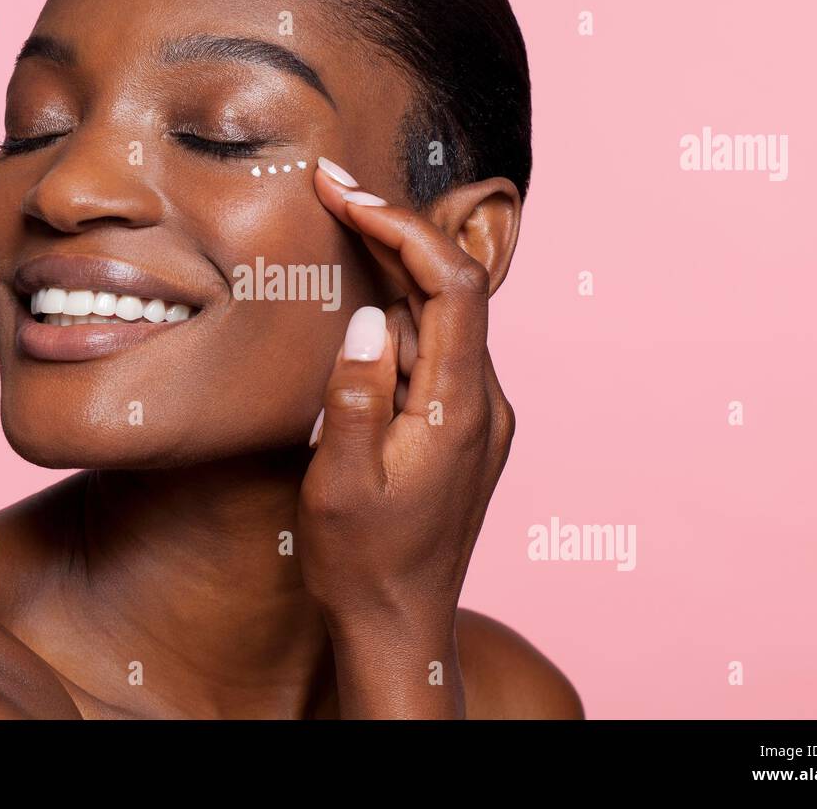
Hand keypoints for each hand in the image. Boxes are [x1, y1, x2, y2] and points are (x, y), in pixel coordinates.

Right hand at [298, 157, 516, 717]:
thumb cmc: (364, 564)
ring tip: (336, 226)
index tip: (343, 192)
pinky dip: (399, 316)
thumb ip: (355, 399)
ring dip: (393, 271)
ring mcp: (479, 414)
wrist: (400, 627)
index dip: (401, 226)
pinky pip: (436, 351)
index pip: (451, 285)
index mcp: (462, 409)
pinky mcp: (463, 427)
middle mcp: (485, 402)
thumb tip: (368, 318)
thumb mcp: (340, 485)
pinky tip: (358, 304)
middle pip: (451, 289)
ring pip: (442, 318)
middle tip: (331, 188)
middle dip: (393, 233)